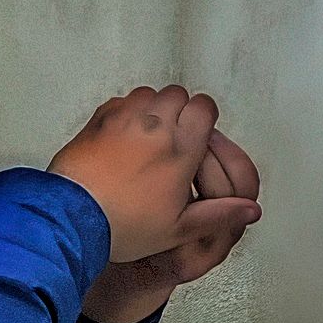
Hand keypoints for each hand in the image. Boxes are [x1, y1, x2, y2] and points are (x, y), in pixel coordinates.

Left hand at [49, 87, 261, 322]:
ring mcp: (124, 118)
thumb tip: (252, 212)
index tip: (196, 136)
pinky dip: (124, 113)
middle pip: (178, 94)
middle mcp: (156, 124)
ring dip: (151, 108)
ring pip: (148, 94)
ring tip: (145, 137)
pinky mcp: (97, 119)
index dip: (203, 119)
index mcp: (181, 147)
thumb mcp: (178, 229)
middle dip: (178, 111)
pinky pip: (119, 102)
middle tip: (170, 139)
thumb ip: (218, 216)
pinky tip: (120, 139)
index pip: (205, 108)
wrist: (70, 219)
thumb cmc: (123, 225)